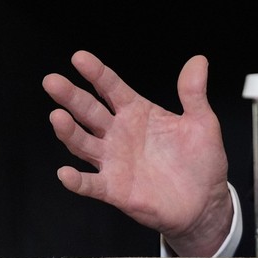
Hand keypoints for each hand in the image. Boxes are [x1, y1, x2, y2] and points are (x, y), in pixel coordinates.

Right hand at [43, 51, 233, 255]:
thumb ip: (194, 92)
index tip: (79, 57)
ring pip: (83, 143)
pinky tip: (66, 173)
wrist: (205, 200)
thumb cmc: (200, 160)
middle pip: (90, 112)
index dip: (97, 73)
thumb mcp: (202, 122)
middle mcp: (120, 134)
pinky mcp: (115, 189)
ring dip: (69, 132)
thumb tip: (199, 60)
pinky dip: (77, 180)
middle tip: (52, 81)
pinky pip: (91, 184)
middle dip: (71, 96)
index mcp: (138, 113)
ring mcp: (114, 161)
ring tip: (57, 116)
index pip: (112, 89)